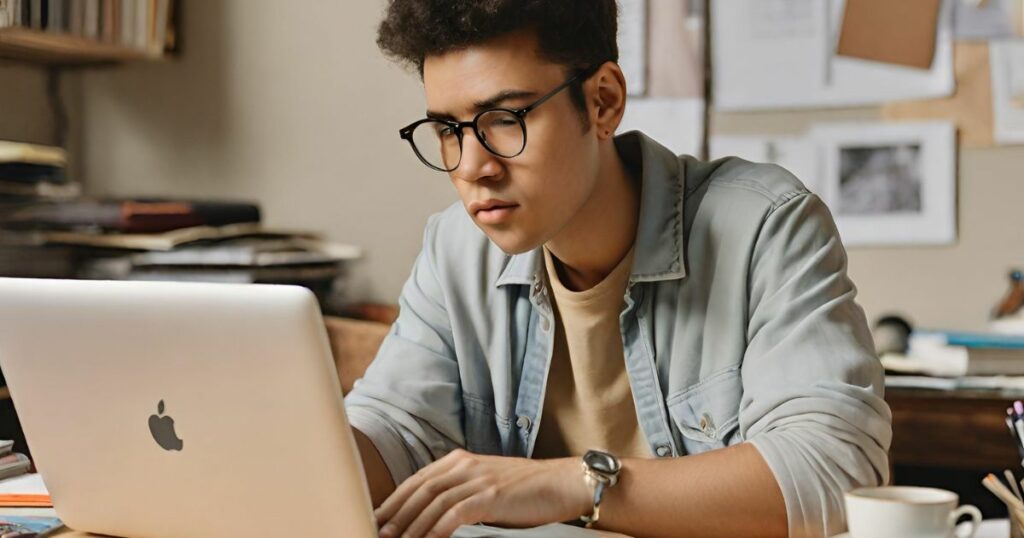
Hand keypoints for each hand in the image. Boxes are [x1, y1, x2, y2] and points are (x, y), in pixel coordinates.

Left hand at [374, 449, 591, 537]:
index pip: (417, 481)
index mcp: (460, 460)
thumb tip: (431, 516)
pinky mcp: (490, 495)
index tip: (376, 518)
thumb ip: (459, 493)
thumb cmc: (526, 490)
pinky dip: (436, 530)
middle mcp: (464, 465)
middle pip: (418, 490)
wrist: (562, 483)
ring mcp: (477, 479)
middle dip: (394, 514)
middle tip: (376, 533)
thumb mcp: (485, 484)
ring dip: (410, 525)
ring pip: (432, 503)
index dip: (394, 500)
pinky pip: (454, 514)